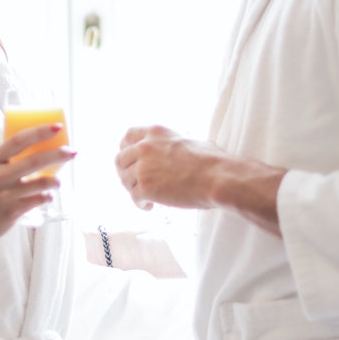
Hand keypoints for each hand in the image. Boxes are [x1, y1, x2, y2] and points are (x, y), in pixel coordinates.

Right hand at [0, 123, 73, 312]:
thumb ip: (8, 162)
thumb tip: (39, 148)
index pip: (18, 140)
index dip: (40, 132)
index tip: (58, 127)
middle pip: (34, 161)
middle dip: (57, 154)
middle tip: (71, 152)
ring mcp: (4, 195)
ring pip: (39, 184)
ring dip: (54, 181)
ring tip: (59, 181)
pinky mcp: (11, 212)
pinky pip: (37, 201)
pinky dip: (46, 197)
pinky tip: (47, 197)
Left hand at [116, 125, 286, 234]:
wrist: (218, 178)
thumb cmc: (212, 161)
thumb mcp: (188, 139)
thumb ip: (171, 143)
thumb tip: (172, 151)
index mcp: (155, 132)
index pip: (128, 136)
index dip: (126, 149)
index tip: (129, 159)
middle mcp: (145, 147)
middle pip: (120, 159)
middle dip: (125, 172)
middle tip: (134, 182)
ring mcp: (143, 167)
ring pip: (125, 180)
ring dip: (133, 189)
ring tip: (144, 197)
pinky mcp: (146, 188)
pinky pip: (134, 197)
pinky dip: (140, 203)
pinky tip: (149, 206)